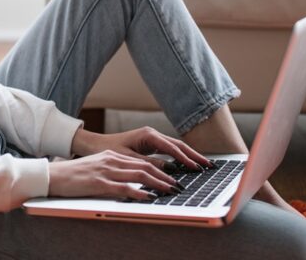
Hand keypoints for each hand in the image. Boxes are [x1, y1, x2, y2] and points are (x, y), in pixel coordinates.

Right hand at [47, 150, 180, 199]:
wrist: (53, 175)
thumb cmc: (74, 175)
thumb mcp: (97, 167)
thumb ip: (114, 170)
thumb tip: (133, 180)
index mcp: (112, 156)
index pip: (141, 161)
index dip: (160, 169)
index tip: (172, 178)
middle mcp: (111, 160)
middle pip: (144, 166)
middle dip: (164, 176)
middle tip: (178, 186)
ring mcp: (106, 171)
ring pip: (138, 175)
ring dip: (157, 183)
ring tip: (170, 191)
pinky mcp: (99, 183)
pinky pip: (123, 187)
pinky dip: (139, 192)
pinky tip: (149, 197)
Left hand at [70, 127, 212, 171]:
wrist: (95, 145)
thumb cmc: (108, 150)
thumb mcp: (129, 159)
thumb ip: (149, 164)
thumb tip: (170, 171)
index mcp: (148, 135)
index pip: (172, 148)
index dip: (185, 159)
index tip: (197, 168)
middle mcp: (152, 134)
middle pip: (179, 145)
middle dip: (194, 155)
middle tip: (209, 166)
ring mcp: (152, 138)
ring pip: (176, 147)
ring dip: (190, 156)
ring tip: (204, 166)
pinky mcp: (151, 144)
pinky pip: (170, 150)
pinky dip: (181, 157)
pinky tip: (189, 165)